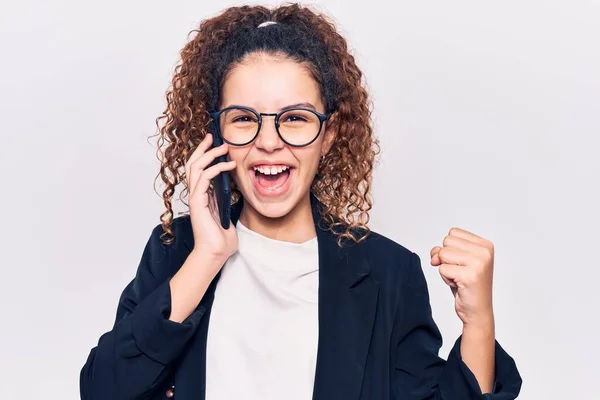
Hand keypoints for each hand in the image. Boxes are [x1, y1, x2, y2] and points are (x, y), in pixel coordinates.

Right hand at [184, 133, 237, 263]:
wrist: (215, 253)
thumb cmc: (222, 238)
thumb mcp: (227, 213)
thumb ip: (227, 200)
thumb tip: (235, 188)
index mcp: (202, 196)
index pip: (199, 169)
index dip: (204, 154)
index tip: (214, 143)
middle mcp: (196, 194)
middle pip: (193, 163)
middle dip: (202, 148)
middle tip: (213, 136)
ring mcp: (195, 197)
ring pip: (196, 167)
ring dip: (210, 154)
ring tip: (223, 147)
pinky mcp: (198, 202)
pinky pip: (204, 178)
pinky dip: (215, 168)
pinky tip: (228, 165)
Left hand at [430, 227, 494, 326]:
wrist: (477, 312)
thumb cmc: (466, 285)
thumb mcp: (456, 261)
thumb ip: (443, 250)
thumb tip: (435, 256)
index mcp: (485, 244)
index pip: (453, 232)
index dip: (450, 248)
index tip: (462, 263)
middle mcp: (485, 252)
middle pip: (446, 242)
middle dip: (447, 258)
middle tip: (460, 272)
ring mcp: (479, 263)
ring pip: (442, 254)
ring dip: (446, 268)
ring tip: (459, 278)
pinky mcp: (470, 275)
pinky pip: (442, 269)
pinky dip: (446, 278)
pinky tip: (459, 285)